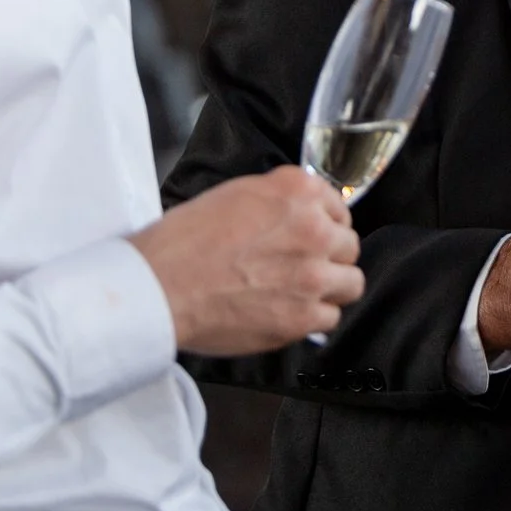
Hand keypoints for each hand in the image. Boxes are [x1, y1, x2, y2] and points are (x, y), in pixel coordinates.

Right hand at [130, 166, 364, 354]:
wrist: (160, 286)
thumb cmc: (183, 241)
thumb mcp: (235, 194)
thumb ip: (278, 201)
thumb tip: (296, 215)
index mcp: (297, 192)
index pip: (339, 208)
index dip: (325, 224)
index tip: (314, 235)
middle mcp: (314, 229)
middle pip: (348, 246)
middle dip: (330, 256)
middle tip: (304, 266)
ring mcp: (313, 275)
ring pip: (350, 283)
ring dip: (331, 288)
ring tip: (304, 293)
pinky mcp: (302, 316)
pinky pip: (330, 318)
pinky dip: (313, 318)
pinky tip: (289, 313)